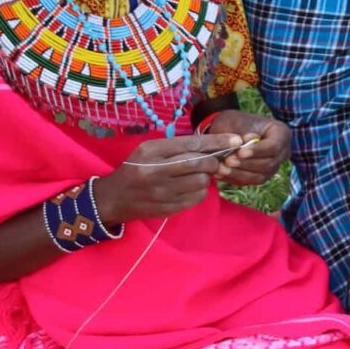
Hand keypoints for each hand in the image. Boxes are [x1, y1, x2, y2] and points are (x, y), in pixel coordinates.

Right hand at [92, 133, 245, 222]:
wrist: (113, 198)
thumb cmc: (135, 169)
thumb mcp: (149, 150)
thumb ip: (177, 147)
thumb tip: (213, 146)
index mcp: (152, 151)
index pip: (192, 144)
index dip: (218, 141)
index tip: (236, 140)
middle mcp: (156, 171)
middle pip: (201, 164)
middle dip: (214, 162)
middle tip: (213, 162)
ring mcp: (162, 192)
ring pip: (201, 182)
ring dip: (206, 178)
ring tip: (196, 176)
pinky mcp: (167, 208)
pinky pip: (196, 198)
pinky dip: (199, 192)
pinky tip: (189, 188)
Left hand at [201, 110, 289, 187]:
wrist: (229, 130)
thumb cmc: (234, 122)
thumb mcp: (235, 122)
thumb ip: (240, 133)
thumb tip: (242, 144)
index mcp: (281, 133)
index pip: (274, 146)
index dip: (257, 151)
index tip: (240, 152)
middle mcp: (282, 152)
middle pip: (268, 164)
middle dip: (246, 164)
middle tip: (227, 161)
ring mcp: (274, 166)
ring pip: (260, 176)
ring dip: (239, 173)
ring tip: (221, 168)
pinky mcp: (262, 176)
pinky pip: (251, 181)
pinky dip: (235, 178)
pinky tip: (221, 173)